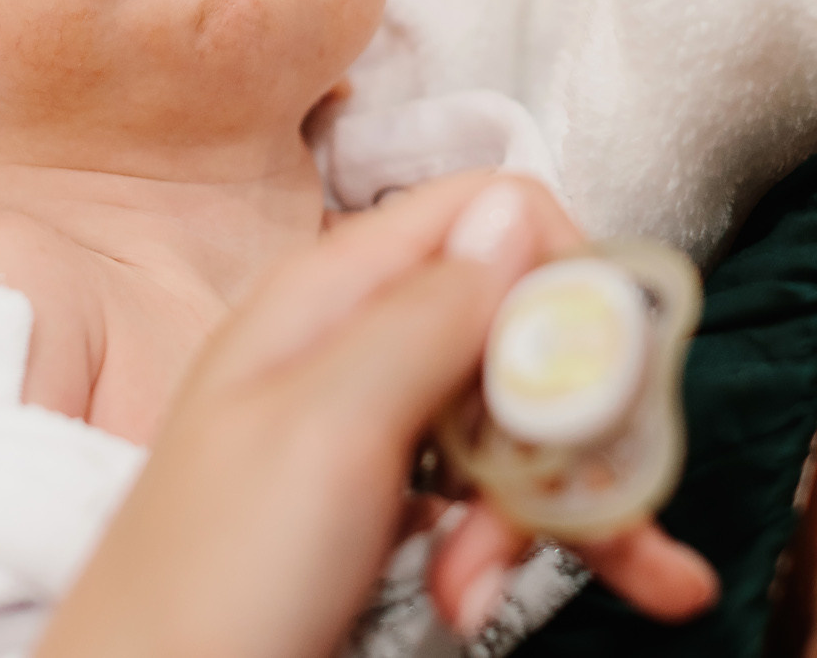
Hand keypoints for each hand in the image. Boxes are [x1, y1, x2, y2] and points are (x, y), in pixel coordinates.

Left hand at [37, 175, 714, 657]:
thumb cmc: (210, 582)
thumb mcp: (327, 427)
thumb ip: (425, 312)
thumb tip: (514, 211)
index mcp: (329, 294)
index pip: (488, 214)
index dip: (566, 279)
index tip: (606, 373)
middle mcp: (350, 345)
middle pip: (515, 328)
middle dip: (567, 418)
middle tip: (589, 503)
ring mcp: (359, 431)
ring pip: (509, 423)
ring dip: (541, 509)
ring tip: (491, 589)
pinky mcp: (371, 513)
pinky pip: (475, 502)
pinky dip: (502, 553)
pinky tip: (480, 604)